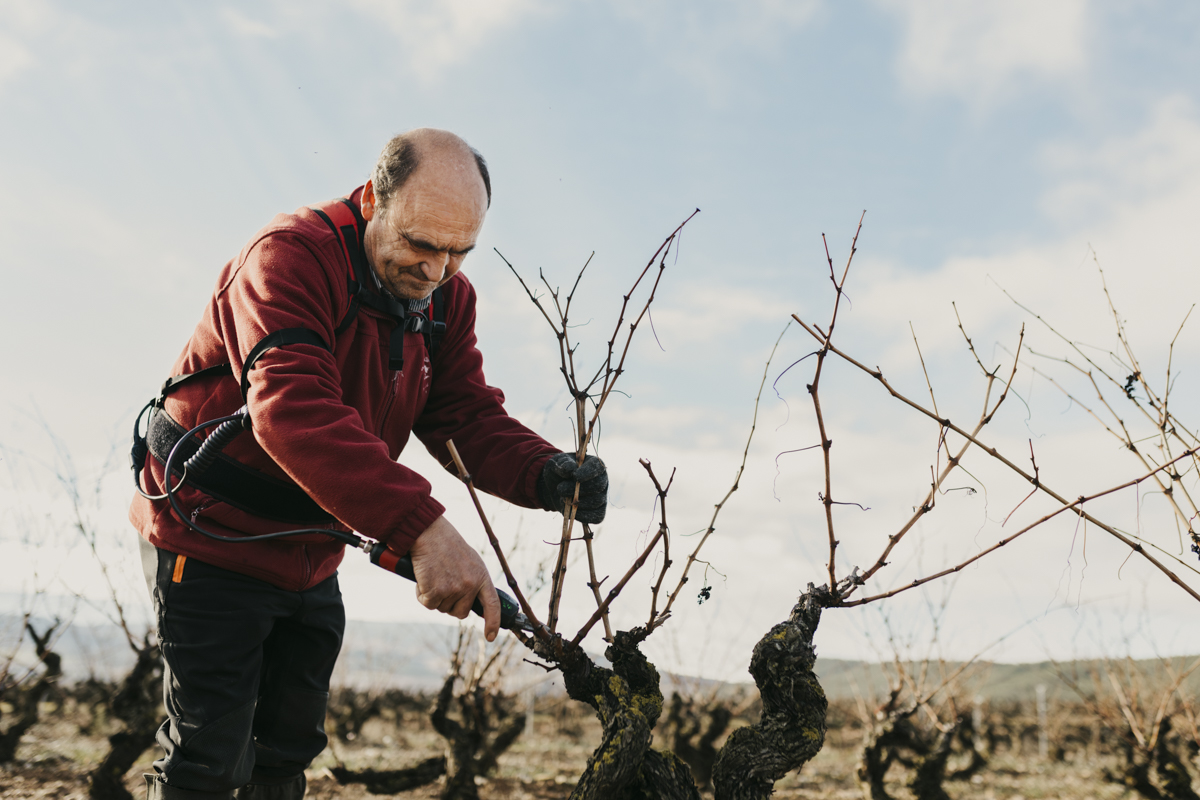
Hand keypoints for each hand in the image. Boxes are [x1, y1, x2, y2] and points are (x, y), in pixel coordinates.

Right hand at [407, 516, 499, 640]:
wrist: (429, 533)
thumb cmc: (447, 545)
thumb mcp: (470, 561)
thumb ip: (474, 580)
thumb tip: (474, 601)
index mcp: (482, 577)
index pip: (492, 605)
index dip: (493, 623)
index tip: (491, 637)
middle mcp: (470, 586)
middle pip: (460, 613)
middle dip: (450, 604)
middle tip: (443, 584)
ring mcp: (453, 590)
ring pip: (442, 608)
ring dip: (435, 596)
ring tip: (434, 574)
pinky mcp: (435, 592)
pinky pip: (428, 604)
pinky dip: (422, 594)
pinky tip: (424, 577)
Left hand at [537, 452, 608, 522]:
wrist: (553, 488)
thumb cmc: (558, 472)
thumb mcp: (556, 464)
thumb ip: (563, 464)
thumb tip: (570, 469)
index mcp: (593, 465)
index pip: (597, 467)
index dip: (588, 472)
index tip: (575, 476)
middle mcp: (601, 480)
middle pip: (598, 486)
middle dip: (578, 490)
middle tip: (561, 489)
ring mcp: (601, 497)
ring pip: (597, 502)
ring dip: (577, 503)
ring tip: (562, 498)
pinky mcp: (598, 511)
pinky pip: (596, 516)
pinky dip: (582, 515)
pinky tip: (570, 511)